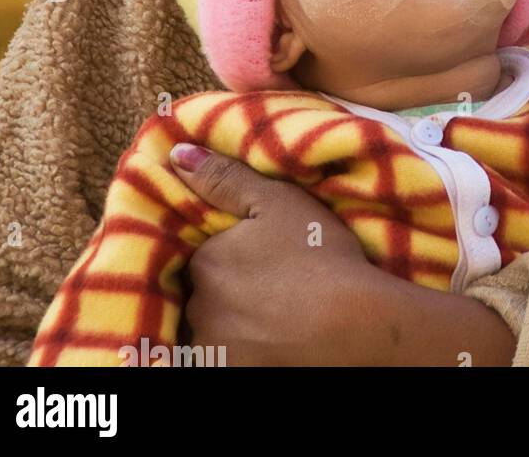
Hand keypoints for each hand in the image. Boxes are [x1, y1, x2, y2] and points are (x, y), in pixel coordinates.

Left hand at [170, 145, 515, 365]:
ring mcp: (216, 347)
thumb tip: (175, 155)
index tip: (262, 253)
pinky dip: (249, 346)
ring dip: (238, 319)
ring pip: (219, 327)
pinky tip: (276, 336)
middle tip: (272, 282)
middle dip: (231, 287)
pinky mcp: (233, 372)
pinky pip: (232, 355)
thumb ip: (226, 177)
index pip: (206, 255)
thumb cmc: (317, 255)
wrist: (353, 325)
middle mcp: (200, 308)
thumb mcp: (278, 201)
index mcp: (207, 261)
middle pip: (207, 293)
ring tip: (277, 311)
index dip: (232, 252)